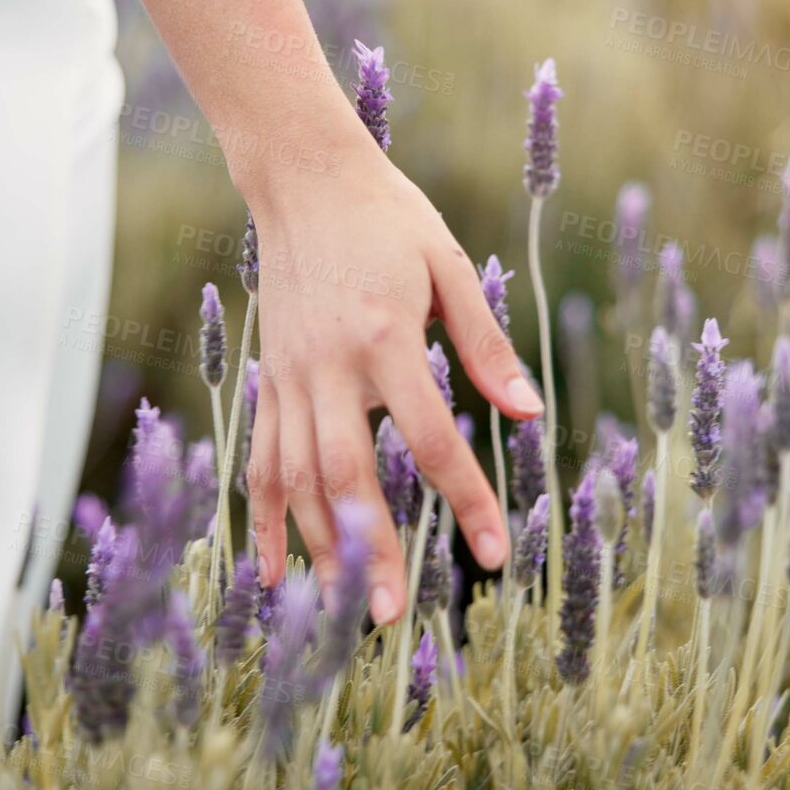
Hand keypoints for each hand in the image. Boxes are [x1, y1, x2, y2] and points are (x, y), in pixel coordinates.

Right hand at [242, 120, 544, 624]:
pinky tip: (271, 572)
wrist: (303, 175)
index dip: (464, 501)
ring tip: (340, 609)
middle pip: (346, 475)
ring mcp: (289, 376)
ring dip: (317, 547)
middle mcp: (329, 366)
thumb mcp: (448, 266)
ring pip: (295, 478)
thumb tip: (530, 414)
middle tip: (389, 614)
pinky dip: (263, 518)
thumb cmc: (386, 216)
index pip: (430, 439)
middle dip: (370, 547)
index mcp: (386, 337)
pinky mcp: (268, 379)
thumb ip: (486, 343)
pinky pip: (260, 459)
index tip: (492, 554)